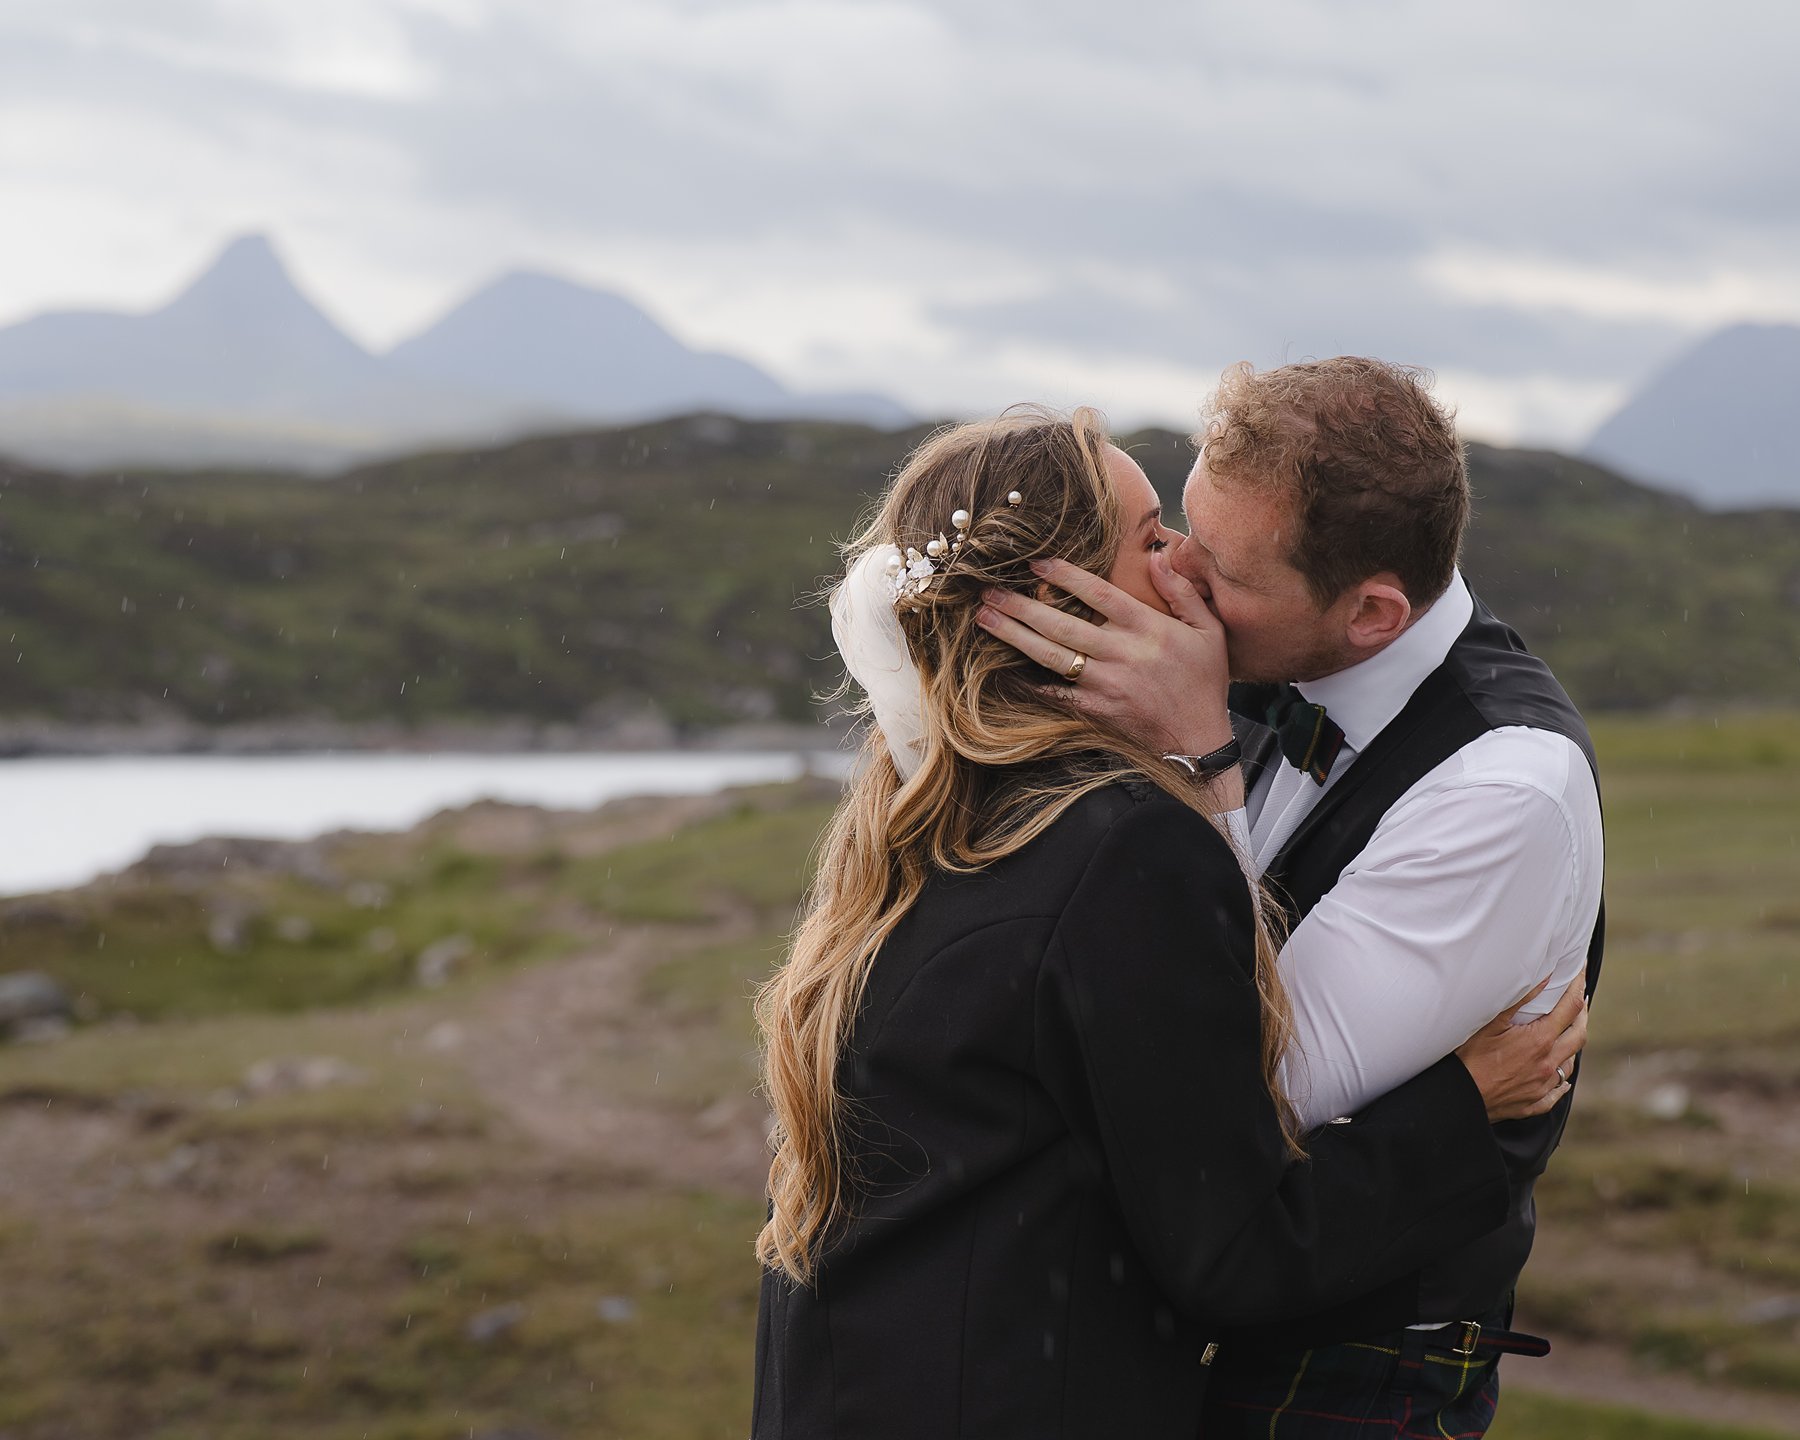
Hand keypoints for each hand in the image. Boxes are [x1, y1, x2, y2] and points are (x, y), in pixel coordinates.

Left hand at [975, 551, 1234, 755]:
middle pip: (1062, 624)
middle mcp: (1122, 654)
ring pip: (1051, 655)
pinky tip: (1000, 666)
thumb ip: (1181, 591)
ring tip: (985, 619)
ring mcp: (1105, 683)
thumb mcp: (1208, 630)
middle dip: (1022, 606)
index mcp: (1148, 629)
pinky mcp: (1095, 708)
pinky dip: (1026, 680)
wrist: (1199, 740)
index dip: (1065, 576)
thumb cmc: (1204, 681)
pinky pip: (1054, 692)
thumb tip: (1157, 555)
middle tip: (988, 591)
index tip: (1036, 564)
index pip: (1099, 594)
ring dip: (1014, 636)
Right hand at [1455, 977, 1588, 1122]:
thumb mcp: (1490, 1023)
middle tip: (1580, 1001)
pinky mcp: (1534, 1102)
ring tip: (1567, 1033)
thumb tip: (1543, 979)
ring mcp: (1543, 1085)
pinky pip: (1558, 1091)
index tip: (1580, 974)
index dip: (1577, 988)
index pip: (1570, 1008)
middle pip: (1579, 1035)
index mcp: (1540, 1041)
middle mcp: (1548, 1064)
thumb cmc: (1469, 1059)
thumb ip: (1518, 1000)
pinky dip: (1562, 1080)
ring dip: (1572, 1045)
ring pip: (1571, 1063)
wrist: (1460, 1097)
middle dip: (1582, 1015)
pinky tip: (1561, 1077)